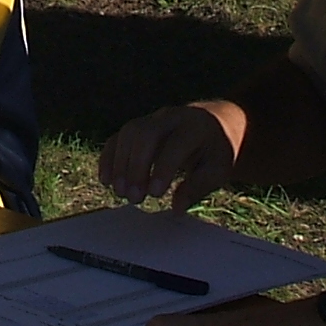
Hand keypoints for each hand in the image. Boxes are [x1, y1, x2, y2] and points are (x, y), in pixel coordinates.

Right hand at [100, 102, 239, 209]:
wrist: (214, 123)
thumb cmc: (216, 151)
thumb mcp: (218, 169)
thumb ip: (198, 186)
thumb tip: (176, 208)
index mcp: (196, 126)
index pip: (175, 144)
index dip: (163, 168)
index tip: (155, 194)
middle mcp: (171, 117)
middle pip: (145, 134)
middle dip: (136, 166)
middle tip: (133, 197)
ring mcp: (152, 119)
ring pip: (128, 133)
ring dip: (120, 163)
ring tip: (120, 193)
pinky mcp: (139, 126)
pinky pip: (118, 137)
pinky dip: (109, 157)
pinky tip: (107, 180)